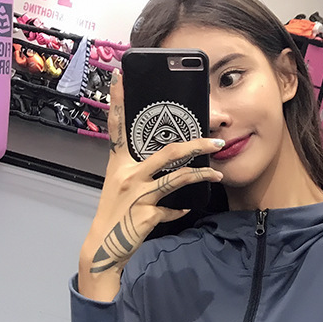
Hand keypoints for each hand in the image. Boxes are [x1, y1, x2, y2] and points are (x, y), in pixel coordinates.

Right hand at [77, 68, 224, 300]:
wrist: (104, 245)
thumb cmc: (116, 214)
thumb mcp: (120, 186)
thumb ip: (139, 172)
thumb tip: (163, 163)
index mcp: (118, 164)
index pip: (118, 128)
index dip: (118, 102)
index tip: (120, 76)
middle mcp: (128, 175)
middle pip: (167, 153)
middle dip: (195, 145)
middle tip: (216, 141)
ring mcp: (138, 195)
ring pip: (177, 179)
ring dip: (200, 175)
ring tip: (218, 173)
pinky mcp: (146, 214)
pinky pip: (172, 208)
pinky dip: (180, 209)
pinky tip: (187, 208)